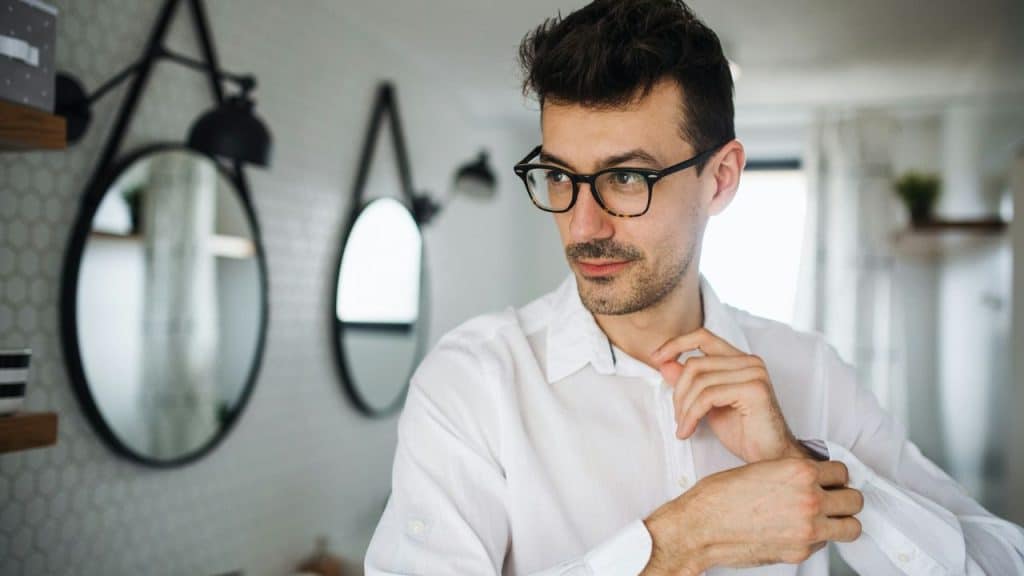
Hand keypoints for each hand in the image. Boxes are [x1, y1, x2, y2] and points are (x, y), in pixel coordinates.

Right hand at [641, 458, 863, 574]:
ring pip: (852, 526)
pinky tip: (797, 532)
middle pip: (855, 499)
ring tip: (826, 520)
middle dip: (844, 499)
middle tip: (831, 500)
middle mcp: (809, 499)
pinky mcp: (800, 552)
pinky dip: (817, 539)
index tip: (829, 481)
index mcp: (799, 471)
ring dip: (842, 522)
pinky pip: (826, 544)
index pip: (841, 471)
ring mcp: (808, 528)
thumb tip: (810, 482)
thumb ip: (792, 475)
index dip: (834, 477)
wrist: (701, 527)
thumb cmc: (720, 497)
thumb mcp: (760, 469)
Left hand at [651, 327, 801, 463]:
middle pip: (695, 363)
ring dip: (684, 408)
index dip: (676, 343)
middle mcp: (750, 361)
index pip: (703, 336)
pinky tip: (688, 431)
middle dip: (678, 392)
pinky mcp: (754, 389)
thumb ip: (689, 382)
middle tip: (677, 417)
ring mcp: (754, 373)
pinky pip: (708, 396)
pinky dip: (691, 415)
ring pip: (699, 380)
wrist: (771, 458)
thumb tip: (664, 363)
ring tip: (683, 427)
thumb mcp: (708, 405)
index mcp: (740, 360)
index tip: (656, 358)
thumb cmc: (744, 433)